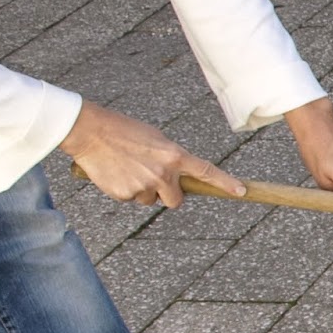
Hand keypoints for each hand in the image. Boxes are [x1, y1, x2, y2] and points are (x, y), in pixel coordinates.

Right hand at [61, 101, 246, 207]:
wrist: (90, 132)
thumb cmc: (124, 131)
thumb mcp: (156, 140)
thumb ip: (171, 159)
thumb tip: (178, 176)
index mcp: (174, 156)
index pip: (206, 172)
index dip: (225, 183)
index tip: (241, 191)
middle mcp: (163, 173)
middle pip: (176, 201)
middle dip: (169, 196)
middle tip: (155, 181)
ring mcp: (144, 186)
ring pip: (151, 200)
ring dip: (144, 190)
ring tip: (128, 169)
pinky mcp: (125, 194)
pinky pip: (131, 199)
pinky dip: (126, 190)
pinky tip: (116, 173)